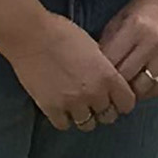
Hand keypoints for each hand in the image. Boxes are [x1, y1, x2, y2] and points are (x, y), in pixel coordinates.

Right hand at [5, 13, 140, 131]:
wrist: (30, 35)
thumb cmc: (61, 32)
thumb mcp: (93, 46)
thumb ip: (103, 67)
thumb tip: (106, 78)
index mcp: (108, 76)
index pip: (127, 103)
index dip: (122, 102)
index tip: (116, 100)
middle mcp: (94, 93)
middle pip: (108, 116)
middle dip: (103, 110)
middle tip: (95, 103)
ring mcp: (72, 103)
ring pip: (87, 124)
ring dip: (84, 116)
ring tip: (77, 106)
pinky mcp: (51, 108)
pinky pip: (64, 125)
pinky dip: (64, 118)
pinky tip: (60, 108)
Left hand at [94, 0, 157, 106]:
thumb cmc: (142, 9)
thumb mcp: (120, 19)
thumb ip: (107, 43)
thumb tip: (93, 70)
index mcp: (135, 27)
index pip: (111, 61)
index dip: (99, 74)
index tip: (92, 80)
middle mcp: (154, 42)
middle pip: (126, 77)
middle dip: (113, 86)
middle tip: (104, 92)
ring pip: (143, 88)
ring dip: (130, 94)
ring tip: (121, 93)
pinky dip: (146, 92)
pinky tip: (138, 89)